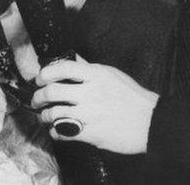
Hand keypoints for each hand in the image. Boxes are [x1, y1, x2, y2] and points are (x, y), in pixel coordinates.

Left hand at [31, 57, 157, 153]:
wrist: (153, 123)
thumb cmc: (134, 98)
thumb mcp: (112, 75)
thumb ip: (89, 68)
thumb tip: (73, 58)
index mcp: (96, 75)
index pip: (62, 68)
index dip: (45, 73)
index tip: (39, 79)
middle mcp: (90, 93)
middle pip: (52, 91)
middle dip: (39, 96)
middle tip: (36, 100)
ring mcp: (90, 113)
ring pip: (54, 112)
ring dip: (44, 115)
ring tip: (44, 116)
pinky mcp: (91, 133)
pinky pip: (63, 131)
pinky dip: (55, 131)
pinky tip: (56, 130)